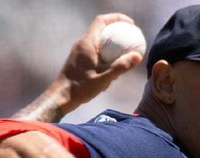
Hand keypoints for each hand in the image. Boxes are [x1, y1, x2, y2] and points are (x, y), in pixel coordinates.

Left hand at [13, 13, 142, 121]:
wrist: (61, 97)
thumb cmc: (80, 88)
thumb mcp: (103, 79)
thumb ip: (120, 67)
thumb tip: (137, 56)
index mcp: (87, 43)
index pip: (101, 21)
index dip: (116, 18)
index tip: (130, 24)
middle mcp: (82, 44)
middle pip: (101, 29)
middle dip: (117, 30)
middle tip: (131, 37)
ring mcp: (79, 51)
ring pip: (98, 40)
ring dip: (111, 44)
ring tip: (124, 52)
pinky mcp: (79, 59)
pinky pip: (95, 50)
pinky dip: (105, 53)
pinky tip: (112, 67)